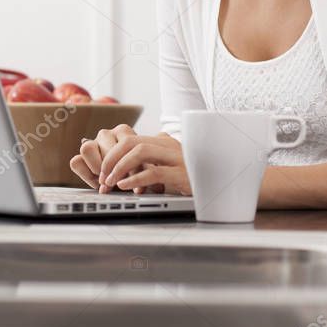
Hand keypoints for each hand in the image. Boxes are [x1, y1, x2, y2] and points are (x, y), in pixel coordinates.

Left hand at [69, 125, 191, 195]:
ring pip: (140, 152)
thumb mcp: (174, 165)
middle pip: (131, 142)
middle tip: (102, 177)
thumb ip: (157, 158)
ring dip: (119, 167)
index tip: (103, 171)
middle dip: (111, 158)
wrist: (223, 181)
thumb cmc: (196, 176)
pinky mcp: (183, 175)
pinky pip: (154, 173)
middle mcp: (170, 147)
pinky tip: (125, 186)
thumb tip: (134, 160)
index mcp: (165, 143)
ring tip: (110, 183)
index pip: (131, 140)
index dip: (112, 154)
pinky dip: (135, 179)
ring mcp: (177, 159)